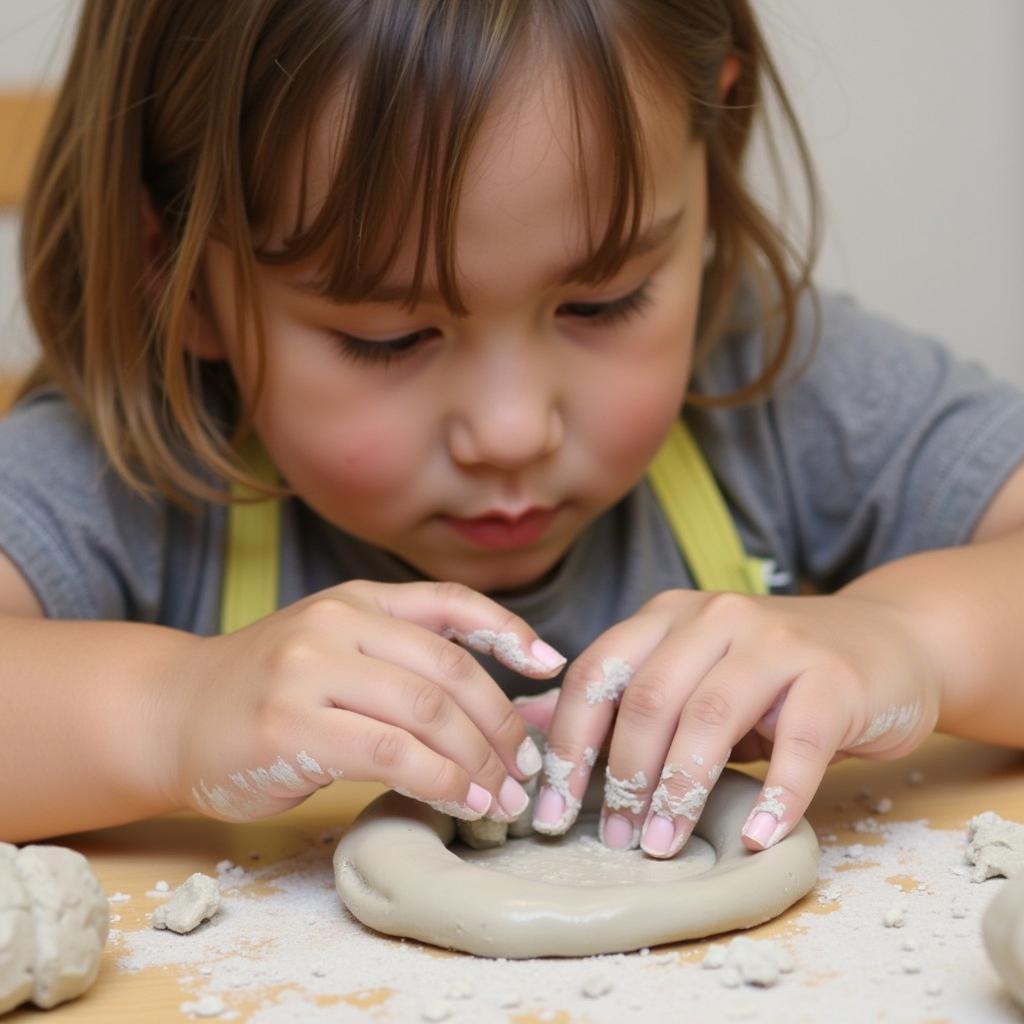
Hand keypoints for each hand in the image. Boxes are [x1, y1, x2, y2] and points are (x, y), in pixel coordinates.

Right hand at [160, 580, 564, 821]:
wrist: (172, 713)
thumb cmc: (267, 690)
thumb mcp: (333, 650)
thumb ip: (402, 660)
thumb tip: (502, 700)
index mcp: (356, 600)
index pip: (451, 603)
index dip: (510, 631)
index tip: (550, 667)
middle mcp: (337, 623)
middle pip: (450, 671)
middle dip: (501, 725)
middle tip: (524, 769)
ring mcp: (310, 670)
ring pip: (427, 712)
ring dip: (478, 761)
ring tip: (501, 797)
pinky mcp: (291, 725)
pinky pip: (391, 752)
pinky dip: (440, 781)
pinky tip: (460, 802)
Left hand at [531, 589, 940, 855]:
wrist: (884, 641)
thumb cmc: (770, 674)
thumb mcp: (689, 673)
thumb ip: (620, 696)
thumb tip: (527, 722)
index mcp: (668, 615)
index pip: (598, 673)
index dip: (568, 745)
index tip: (552, 812)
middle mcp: (715, 616)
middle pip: (649, 698)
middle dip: (622, 775)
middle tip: (616, 837)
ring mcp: (777, 642)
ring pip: (710, 715)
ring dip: (680, 789)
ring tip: (663, 846)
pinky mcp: (834, 678)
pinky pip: (799, 742)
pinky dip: (776, 795)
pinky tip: (756, 836)